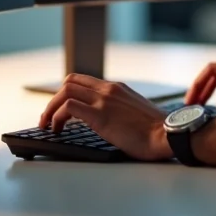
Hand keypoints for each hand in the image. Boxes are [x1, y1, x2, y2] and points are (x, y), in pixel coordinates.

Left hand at [39, 73, 171, 160]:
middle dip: (54, 100)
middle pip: (69, 82)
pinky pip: (68, 108)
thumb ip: (120, 109)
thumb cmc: (156, 131)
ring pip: (65, 92)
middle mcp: (109, 89)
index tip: (60, 110)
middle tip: (49, 118)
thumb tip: (110, 121)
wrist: (167, 135)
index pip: (83, 80)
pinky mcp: (99, 116)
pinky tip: (57, 130)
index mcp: (117, 88)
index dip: (67, 93)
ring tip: (48, 126)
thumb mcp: (135, 112)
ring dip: (50, 108)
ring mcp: (104, 101)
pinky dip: (56, 117)